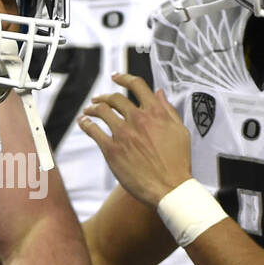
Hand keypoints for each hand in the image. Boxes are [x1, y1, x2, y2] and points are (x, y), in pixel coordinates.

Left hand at [78, 72, 191, 207]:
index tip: (116, 77)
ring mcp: (124, 133)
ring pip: (101, 111)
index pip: (136, 85)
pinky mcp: (112, 149)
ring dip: (92, 108)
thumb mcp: (180, 131)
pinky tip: (84, 123)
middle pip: (115, 98)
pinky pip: (94, 131)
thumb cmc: (177, 162)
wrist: (169, 187)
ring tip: (88, 110)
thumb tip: (159, 93)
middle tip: (97, 99)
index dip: (123, 78)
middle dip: (103, 96)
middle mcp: (138, 119)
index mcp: (156, 112)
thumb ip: (168, 110)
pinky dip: (86, 124)